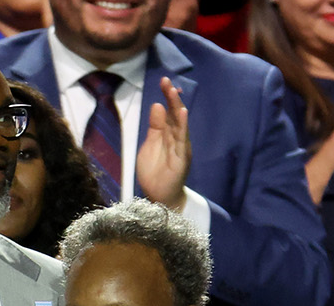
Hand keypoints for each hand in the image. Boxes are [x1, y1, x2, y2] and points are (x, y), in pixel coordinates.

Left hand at [136, 76, 190, 209]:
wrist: (159, 195)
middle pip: (175, 114)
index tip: (163, 81)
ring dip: (177, 108)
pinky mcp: (182, 157)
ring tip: (174, 93)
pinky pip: (182, 140)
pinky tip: (183, 114)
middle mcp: (176, 137)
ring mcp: (180, 147)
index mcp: (167, 133)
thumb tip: (156, 105)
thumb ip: (154, 127)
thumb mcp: (150, 144)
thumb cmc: (155, 171)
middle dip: (171, 98)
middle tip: (167, 82)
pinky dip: (183, 127)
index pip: (168, 111)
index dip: (166, 97)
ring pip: (180, 124)